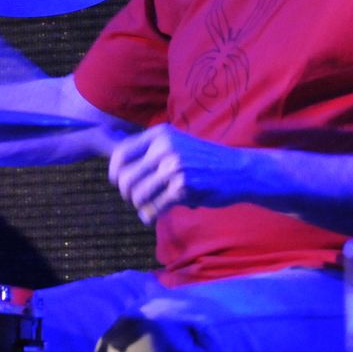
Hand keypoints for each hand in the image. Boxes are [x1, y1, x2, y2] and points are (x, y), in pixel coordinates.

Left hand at [107, 124, 254, 224]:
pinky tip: (151, 216)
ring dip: (138, 205)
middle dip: (126, 192)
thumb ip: (149, 150)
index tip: (117, 182)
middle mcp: (164, 148)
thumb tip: (115, 164)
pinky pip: (154, 207)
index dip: (115, 172)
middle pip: (125, 177)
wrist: (238, 170)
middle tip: (133, 198)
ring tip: (145, 207)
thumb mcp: (176, 143)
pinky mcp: (183, 188)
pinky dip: (149, 215)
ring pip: (137, 194)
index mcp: (159, 135)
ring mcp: (174, 168)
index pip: (121, 154)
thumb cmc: (203, 159)